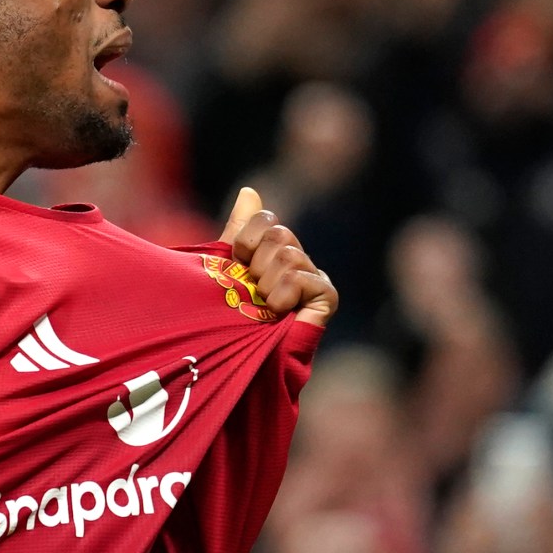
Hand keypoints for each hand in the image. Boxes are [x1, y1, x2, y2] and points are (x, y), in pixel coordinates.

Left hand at [220, 187, 338, 326]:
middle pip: (279, 233)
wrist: (237, 361)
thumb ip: (239, 231)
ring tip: (264, 308)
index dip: (245, 242)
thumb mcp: (227, 270)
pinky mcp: (326, 297)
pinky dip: (282, 296)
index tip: (238, 267)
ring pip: (288, 255)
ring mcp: (314, 278)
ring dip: (266, 286)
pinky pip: (301, 277)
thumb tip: (249, 190)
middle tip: (253, 292)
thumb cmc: (228, 321)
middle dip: (256, 265)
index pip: (266, 219)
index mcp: (274, 251)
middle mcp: (299, 260)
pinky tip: (279, 314)